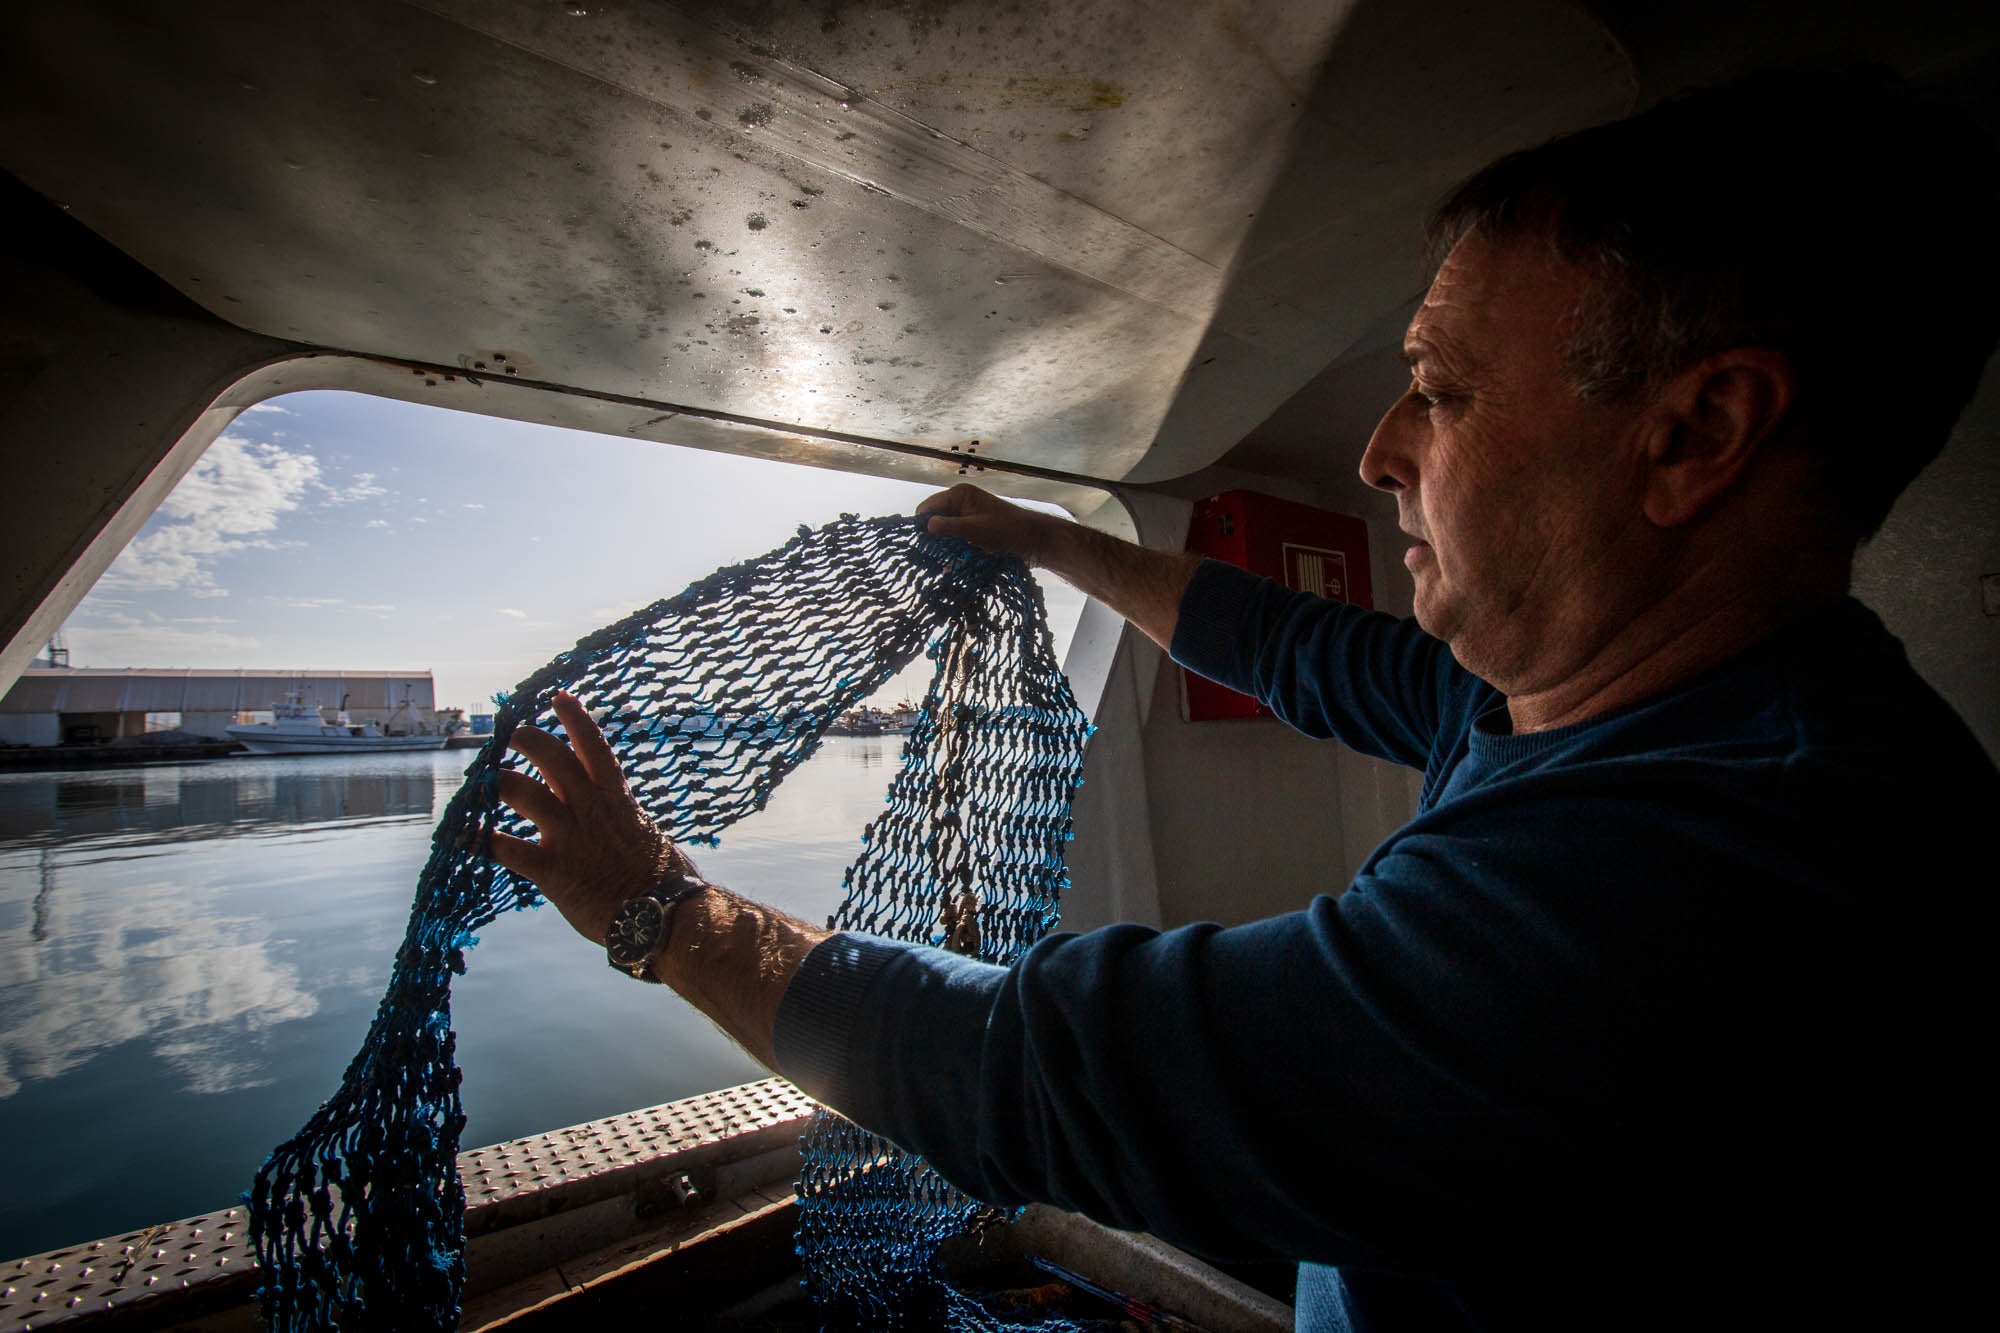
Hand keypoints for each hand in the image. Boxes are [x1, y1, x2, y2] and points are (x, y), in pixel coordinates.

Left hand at [490, 689, 687, 947]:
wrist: (661, 915)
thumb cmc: (664, 880)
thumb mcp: (648, 834)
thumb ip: (626, 818)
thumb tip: (625, 816)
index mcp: (615, 797)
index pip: (592, 745)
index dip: (574, 717)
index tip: (558, 697)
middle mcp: (587, 808)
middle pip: (549, 757)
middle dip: (525, 739)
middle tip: (511, 734)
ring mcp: (567, 835)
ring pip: (519, 791)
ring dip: (498, 782)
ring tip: (487, 782)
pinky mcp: (550, 869)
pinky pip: (505, 847)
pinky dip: (480, 840)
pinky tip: (463, 836)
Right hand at [916, 483, 1061, 565]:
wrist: (1036, 541)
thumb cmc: (1007, 531)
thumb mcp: (974, 529)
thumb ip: (948, 527)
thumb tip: (926, 526)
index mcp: (959, 495)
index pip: (928, 507)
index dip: (921, 524)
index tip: (920, 545)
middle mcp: (962, 503)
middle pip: (936, 520)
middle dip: (933, 538)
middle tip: (930, 558)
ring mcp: (969, 517)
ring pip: (946, 533)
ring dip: (944, 548)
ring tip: (942, 565)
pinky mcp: (976, 531)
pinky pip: (958, 540)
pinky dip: (955, 552)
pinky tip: (952, 567)